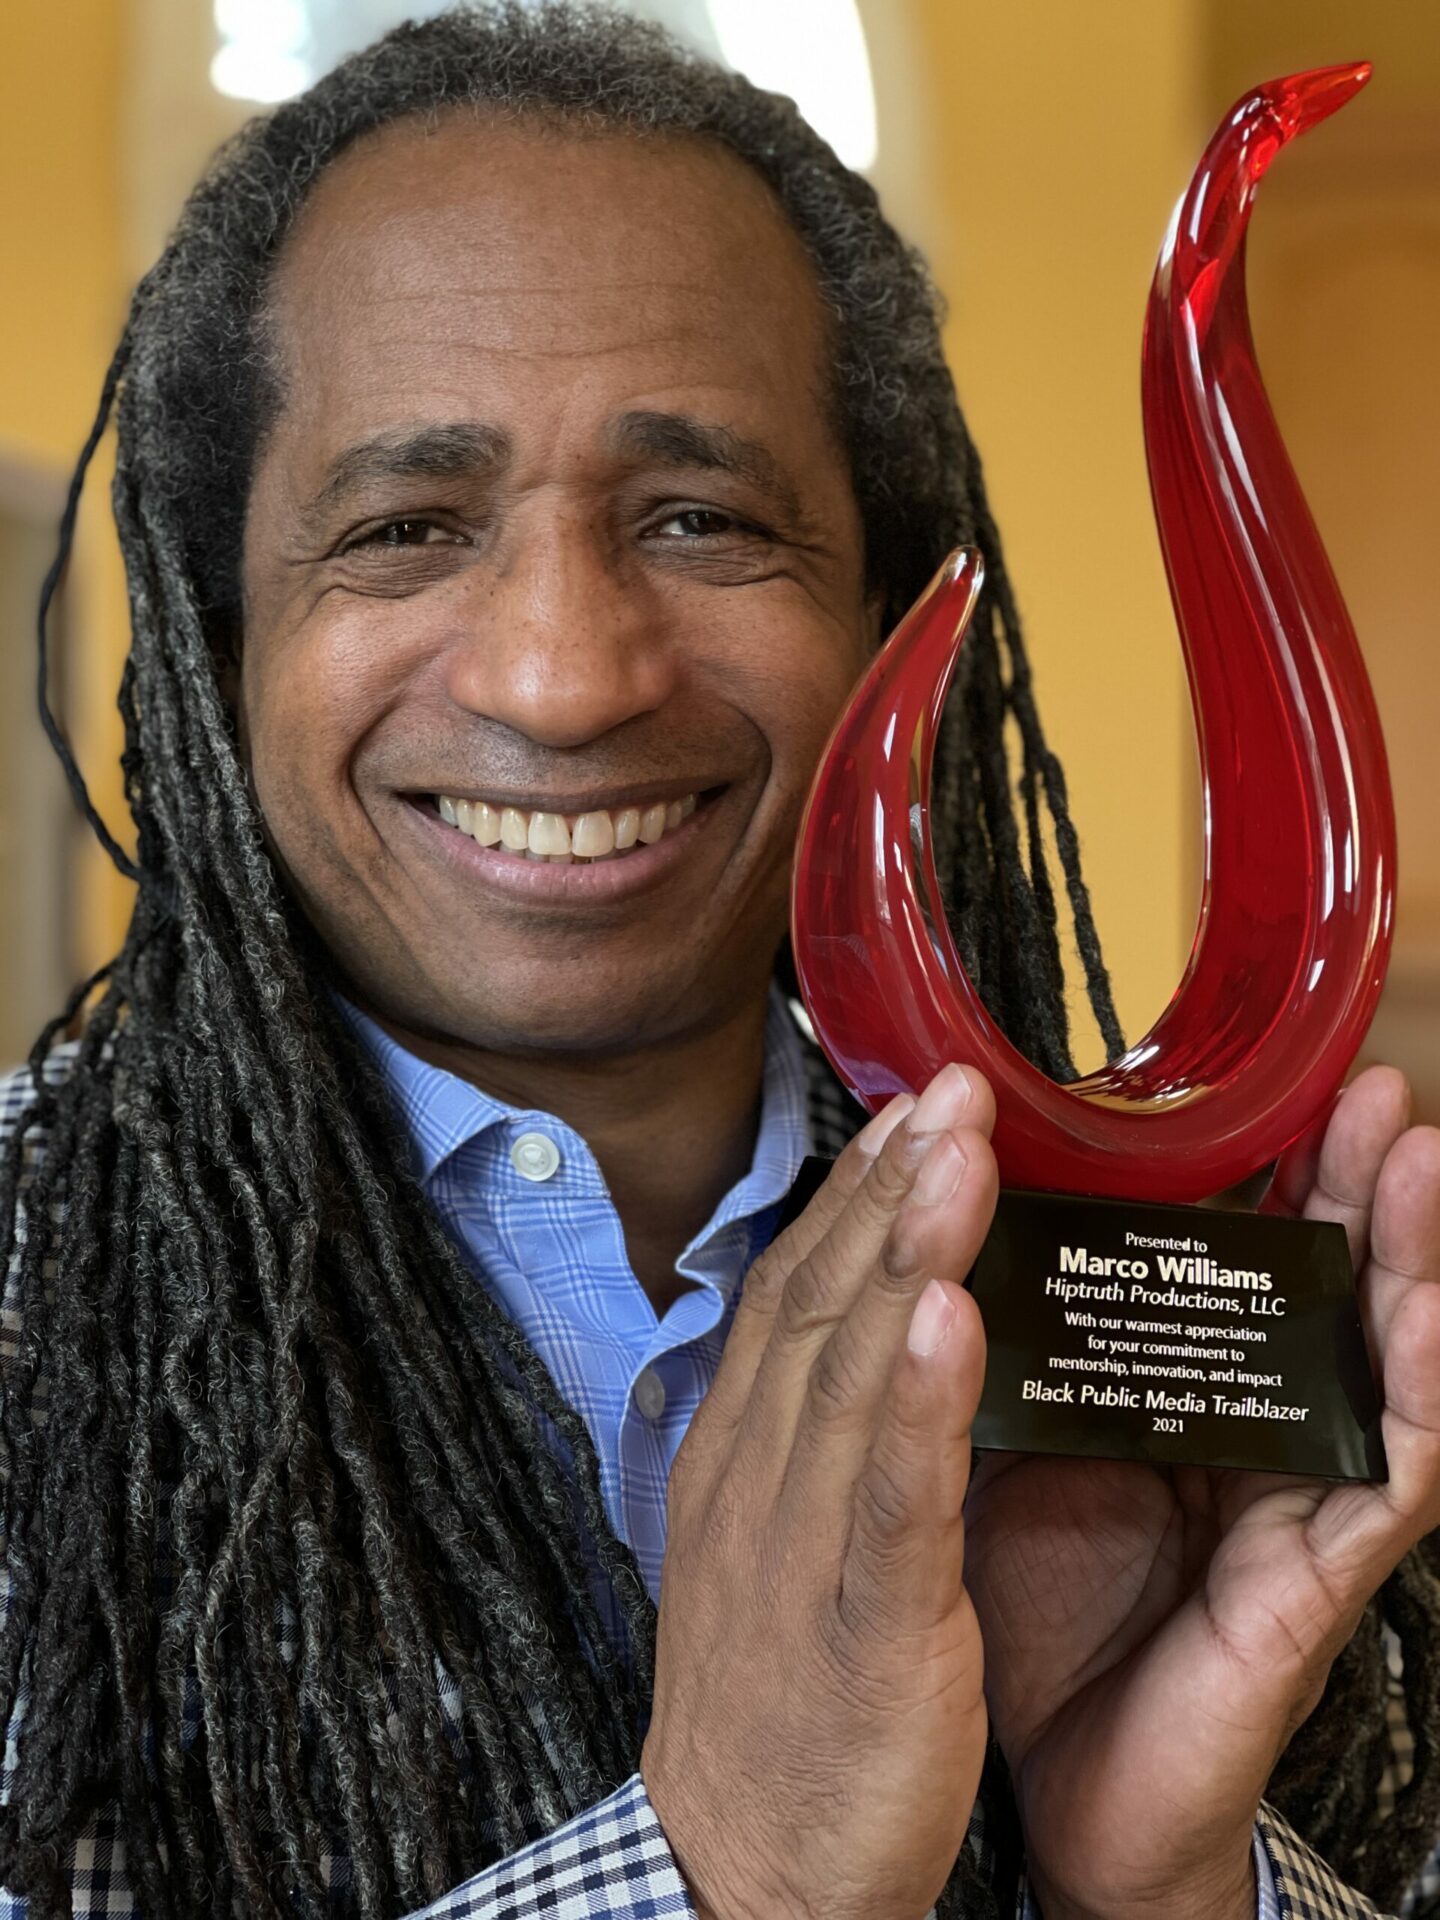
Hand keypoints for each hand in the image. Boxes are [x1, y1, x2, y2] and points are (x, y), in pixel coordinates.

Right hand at [641, 1064, 997, 1919]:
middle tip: (956, 1083)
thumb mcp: (775, 1536)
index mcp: (737, 1451)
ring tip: (960, 1153)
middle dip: (891, 1184)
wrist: (736, 1866)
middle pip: (823, 1303)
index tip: (915, 1109)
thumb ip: (809, 1428)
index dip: (855, 1194)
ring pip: (852, 1372)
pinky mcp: (857, 1623)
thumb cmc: (777, 1698)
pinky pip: (888, 1498)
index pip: (795, 1293)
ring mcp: (797, 1543)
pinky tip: (953, 1321)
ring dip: (907, 1251)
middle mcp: (754, 1474)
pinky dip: (920, 1403)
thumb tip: (865, 1326)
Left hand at [964, 1065, 1439, 1919]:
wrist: (1050, 1784)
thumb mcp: (1014, 1443)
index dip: (1253, 1167)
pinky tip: (1418, 1317)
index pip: (1226, 1256)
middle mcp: (1244, 1433)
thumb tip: (958, 1216)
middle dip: (1344, 1180)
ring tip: (1412, 1152)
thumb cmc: (1037, 1604)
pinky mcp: (1307, 1583)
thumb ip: (1018, 1345)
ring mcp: (1289, 1505)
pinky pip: (1381, 1480)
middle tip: (1364, 1081)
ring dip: (1405, 1254)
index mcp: (1168, 1390)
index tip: (1258, 1072)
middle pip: (1315, 1287)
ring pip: (1371, 1359)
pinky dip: (1413, 1396)